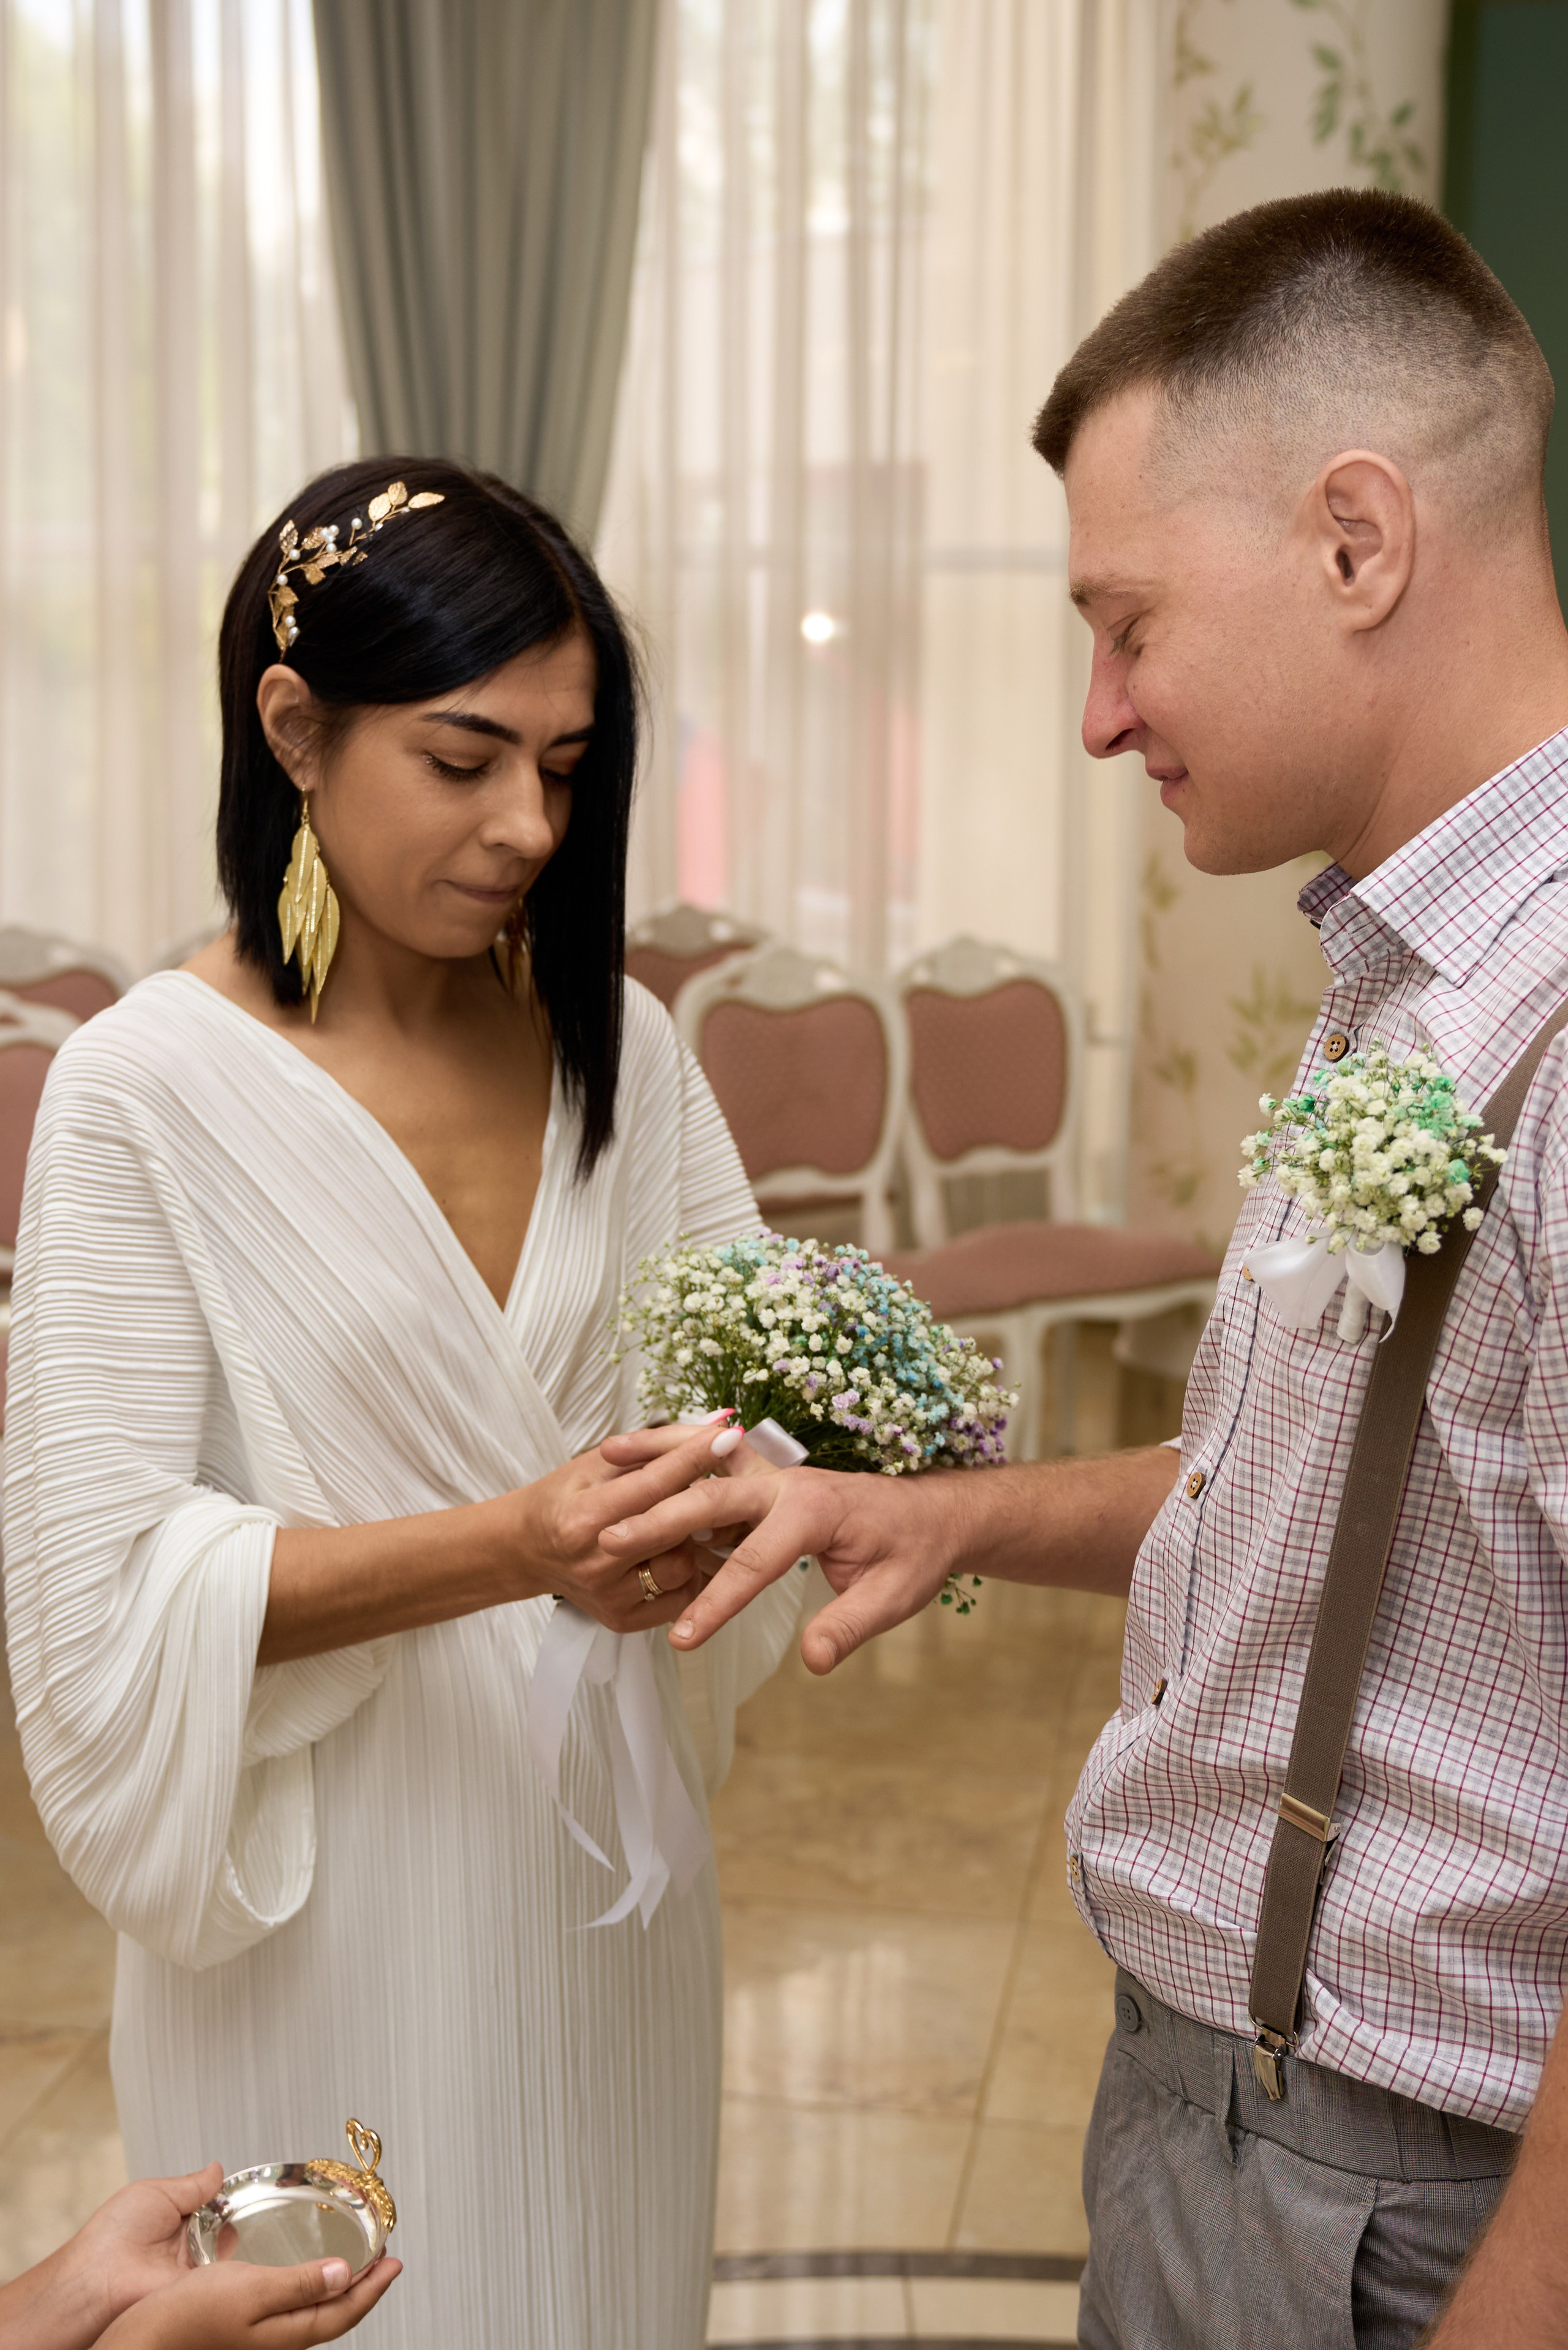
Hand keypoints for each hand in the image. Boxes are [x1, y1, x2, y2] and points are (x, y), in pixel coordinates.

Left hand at [0, 2163, 225, 2349]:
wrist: (100, 2276)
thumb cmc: (116, 2231)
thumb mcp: (157, 2192)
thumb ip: (192, 2185)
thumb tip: (217, 2170)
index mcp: (174, 2218)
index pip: (211, 2206)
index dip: (225, 2198)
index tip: (238, 2189)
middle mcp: (184, 2244)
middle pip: (224, 2228)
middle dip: (232, 2217)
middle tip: (229, 2212)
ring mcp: (190, 2269)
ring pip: (225, 2251)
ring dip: (228, 2238)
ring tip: (223, 2230)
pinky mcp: (193, 2291)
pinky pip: (221, 2278)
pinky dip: (225, 2265)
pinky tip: (222, 2252)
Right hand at [92, 2255, 399, 2348]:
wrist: (144, 2339)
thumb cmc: (188, 2315)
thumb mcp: (251, 2290)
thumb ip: (300, 2283)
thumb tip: (347, 2274)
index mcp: (286, 2335)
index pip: (345, 2313)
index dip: (374, 2287)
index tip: (395, 2261)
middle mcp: (277, 2342)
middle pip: (332, 2317)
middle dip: (361, 2288)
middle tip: (382, 2260)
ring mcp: (260, 2340)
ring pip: (312, 2316)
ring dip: (336, 2289)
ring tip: (352, 2264)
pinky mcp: (243, 2332)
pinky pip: (290, 2313)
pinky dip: (308, 2292)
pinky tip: (302, 2278)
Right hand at [502, 1420, 752, 1631]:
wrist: (528, 1550)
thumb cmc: (564, 1498)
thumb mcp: (593, 1466)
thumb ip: (646, 1452)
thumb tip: (706, 1430)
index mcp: (583, 1518)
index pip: (653, 1484)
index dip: (694, 1458)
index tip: (728, 1436)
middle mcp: (595, 1563)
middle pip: (672, 1528)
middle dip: (703, 1499)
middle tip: (726, 1479)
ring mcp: (609, 1596)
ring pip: (682, 1566)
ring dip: (692, 1541)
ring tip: (684, 1523)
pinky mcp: (622, 1619)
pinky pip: (678, 1597)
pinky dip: (687, 1573)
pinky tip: (679, 1552)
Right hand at [598, 1430, 966, 1671]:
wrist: (934, 1512)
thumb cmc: (915, 1553)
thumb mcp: (896, 1596)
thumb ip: (850, 1626)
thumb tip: (812, 1661)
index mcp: (815, 1512)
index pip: (755, 1563)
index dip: (717, 1604)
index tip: (682, 1640)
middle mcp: (787, 1484)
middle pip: (712, 1497)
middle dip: (659, 1520)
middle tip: (610, 1542)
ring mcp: (774, 1477)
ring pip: (706, 1467)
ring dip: (658, 1468)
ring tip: (605, 1470)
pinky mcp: (766, 1481)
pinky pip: (713, 1467)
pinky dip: (674, 1459)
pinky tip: (633, 1458)